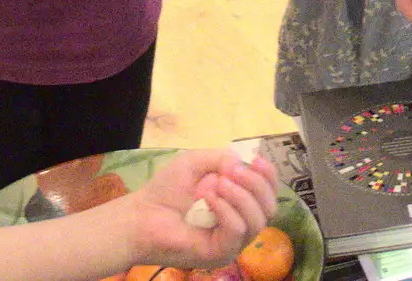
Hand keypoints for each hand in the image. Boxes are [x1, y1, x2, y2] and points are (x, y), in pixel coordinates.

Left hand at [125, 150, 279, 268]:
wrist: (142, 216)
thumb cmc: (167, 190)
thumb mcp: (196, 162)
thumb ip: (222, 158)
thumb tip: (241, 163)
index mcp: (238, 204)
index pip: (268, 193)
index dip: (267, 175)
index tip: (256, 158)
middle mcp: (241, 225)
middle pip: (269, 207)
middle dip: (254, 183)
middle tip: (231, 171)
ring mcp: (232, 242)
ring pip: (257, 220)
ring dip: (240, 196)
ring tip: (215, 184)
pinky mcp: (221, 253)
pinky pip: (237, 231)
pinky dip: (226, 210)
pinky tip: (208, 199)